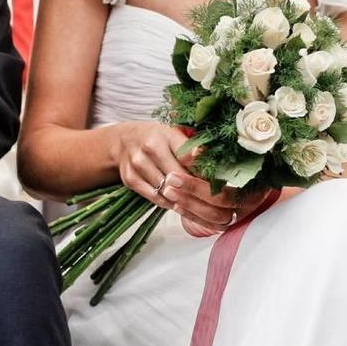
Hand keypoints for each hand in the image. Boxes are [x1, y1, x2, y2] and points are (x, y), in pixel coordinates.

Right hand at [114, 122, 267, 231]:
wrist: (123, 140)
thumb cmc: (157, 138)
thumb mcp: (176, 135)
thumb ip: (195, 149)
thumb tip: (221, 168)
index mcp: (166, 134)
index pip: (191, 158)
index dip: (206, 174)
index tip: (222, 186)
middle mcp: (150, 148)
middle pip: (180, 178)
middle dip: (200, 193)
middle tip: (219, 206)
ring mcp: (138, 165)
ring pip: (167, 192)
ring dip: (186, 203)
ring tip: (205, 211)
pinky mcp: (130, 179)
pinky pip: (155, 198)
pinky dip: (171, 205)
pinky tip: (183, 207)